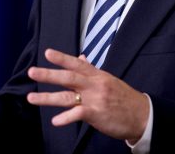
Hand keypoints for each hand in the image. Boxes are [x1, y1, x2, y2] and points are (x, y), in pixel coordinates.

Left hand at [26, 48, 148, 142]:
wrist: (142, 115)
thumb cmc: (123, 97)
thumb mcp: (108, 79)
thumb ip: (91, 70)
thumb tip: (80, 57)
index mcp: (97, 75)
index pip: (77, 64)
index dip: (62, 58)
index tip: (47, 53)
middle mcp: (94, 85)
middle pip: (69, 77)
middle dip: (49, 74)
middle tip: (32, 72)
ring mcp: (95, 99)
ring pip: (67, 97)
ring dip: (48, 98)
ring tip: (31, 98)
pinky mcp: (97, 114)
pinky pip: (78, 114)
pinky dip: (66, 117)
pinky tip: (55, 121)